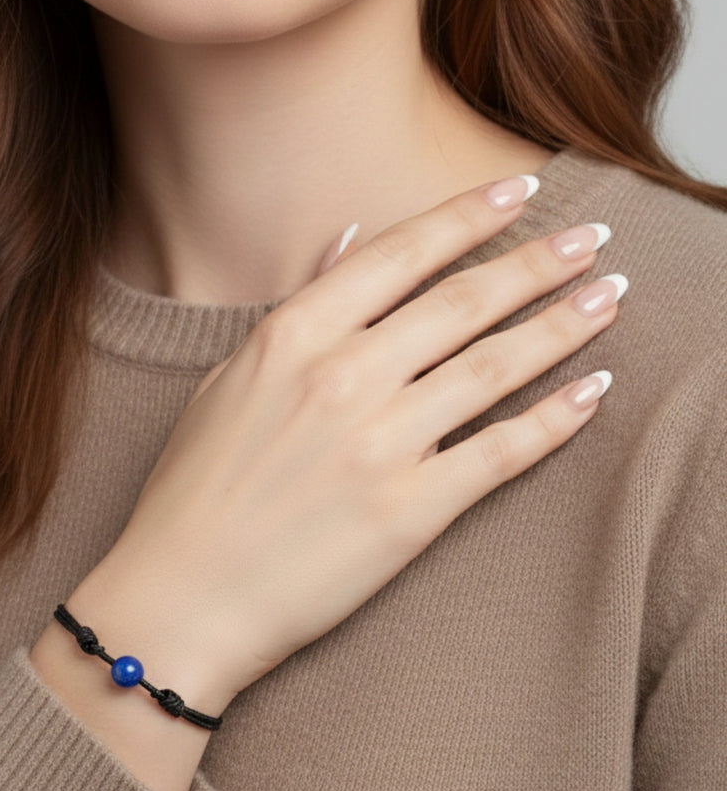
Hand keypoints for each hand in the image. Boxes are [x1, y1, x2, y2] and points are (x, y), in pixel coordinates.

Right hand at [70, 176, 620, 710]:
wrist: (181, 599)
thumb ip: (296, 306)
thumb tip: (348, 238)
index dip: (467, 217)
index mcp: (290, 338)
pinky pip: (501, 453)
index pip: (399, 256)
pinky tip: (593, 390)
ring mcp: (379, 446)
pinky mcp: (409, 513)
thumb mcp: (229, 380)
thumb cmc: (192, 490)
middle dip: (537, 263)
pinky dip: (556, 420)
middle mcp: (341, 379)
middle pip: (463, 303)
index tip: (518, 192)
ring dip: (562, 326)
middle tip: (591, 238)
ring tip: (608, 296)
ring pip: (495, 368)